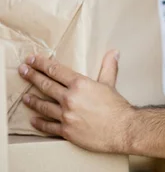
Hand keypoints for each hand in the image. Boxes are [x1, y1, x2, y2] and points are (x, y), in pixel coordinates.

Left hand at [18, 50, 134, 153]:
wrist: (122, 129)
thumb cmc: (117, 107)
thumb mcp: (110, 84)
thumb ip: (108, 67)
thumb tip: (113, 52)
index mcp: (80, 84)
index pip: (56, 70)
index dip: (41, 63)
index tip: (32, 59)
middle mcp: (69, 98)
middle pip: (45, 85)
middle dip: (32, 76)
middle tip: (22, 70)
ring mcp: (66, 115)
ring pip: (43, 106)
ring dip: (33, 100)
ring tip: (25, 97)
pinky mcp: (66, 130)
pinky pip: (48, 126)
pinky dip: (39, 122)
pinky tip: (34, 120)